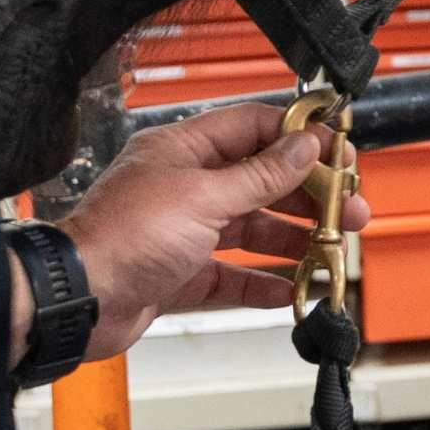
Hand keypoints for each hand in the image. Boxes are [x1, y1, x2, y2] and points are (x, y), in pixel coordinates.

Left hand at [58, 103, 359, 359]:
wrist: (79, 300)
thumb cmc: (124, 238)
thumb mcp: (204, 197)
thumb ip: (260, 175)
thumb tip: (302, 147)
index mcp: (183, 151)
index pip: (253, 129)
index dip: (299, 139)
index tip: (338, 153)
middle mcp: (183, 187)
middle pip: (259, 181)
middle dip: (308, 196)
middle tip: (349, 209)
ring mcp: (181, 233)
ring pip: (250, 229)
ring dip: (292, 239)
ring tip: (330, 249)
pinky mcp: (178, 275)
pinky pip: (231, 276)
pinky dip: (262, 283)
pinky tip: (291, 289)